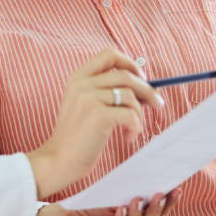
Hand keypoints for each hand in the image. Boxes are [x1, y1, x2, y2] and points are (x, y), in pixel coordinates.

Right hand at [26, 48, 162, 197]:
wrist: (59, 160)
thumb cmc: (77, 137)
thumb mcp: (85, 106)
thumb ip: (106, 92)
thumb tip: (144, 86)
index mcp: (77, 78)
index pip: (109, 55)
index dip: (130, 63)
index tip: (141, 78)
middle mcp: (81, 84)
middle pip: (126, 75)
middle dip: (147, 89)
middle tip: (156, 103)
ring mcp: (88, 98)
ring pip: (130, 96)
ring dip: (139, 114)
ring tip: (132, 128)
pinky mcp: (98, 115)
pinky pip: (131, 114)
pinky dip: (135, 127)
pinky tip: (128, 137)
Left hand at [34, 189, 180, 215]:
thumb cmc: (88, 207)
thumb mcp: (113, 197)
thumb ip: (131, 193)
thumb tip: (150, 179)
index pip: (157, 212)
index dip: (169, 202)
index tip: (177, 187)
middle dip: (157, 208)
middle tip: (160, 193)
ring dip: (138, 215)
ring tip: (136, 199)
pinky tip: (121, 211)